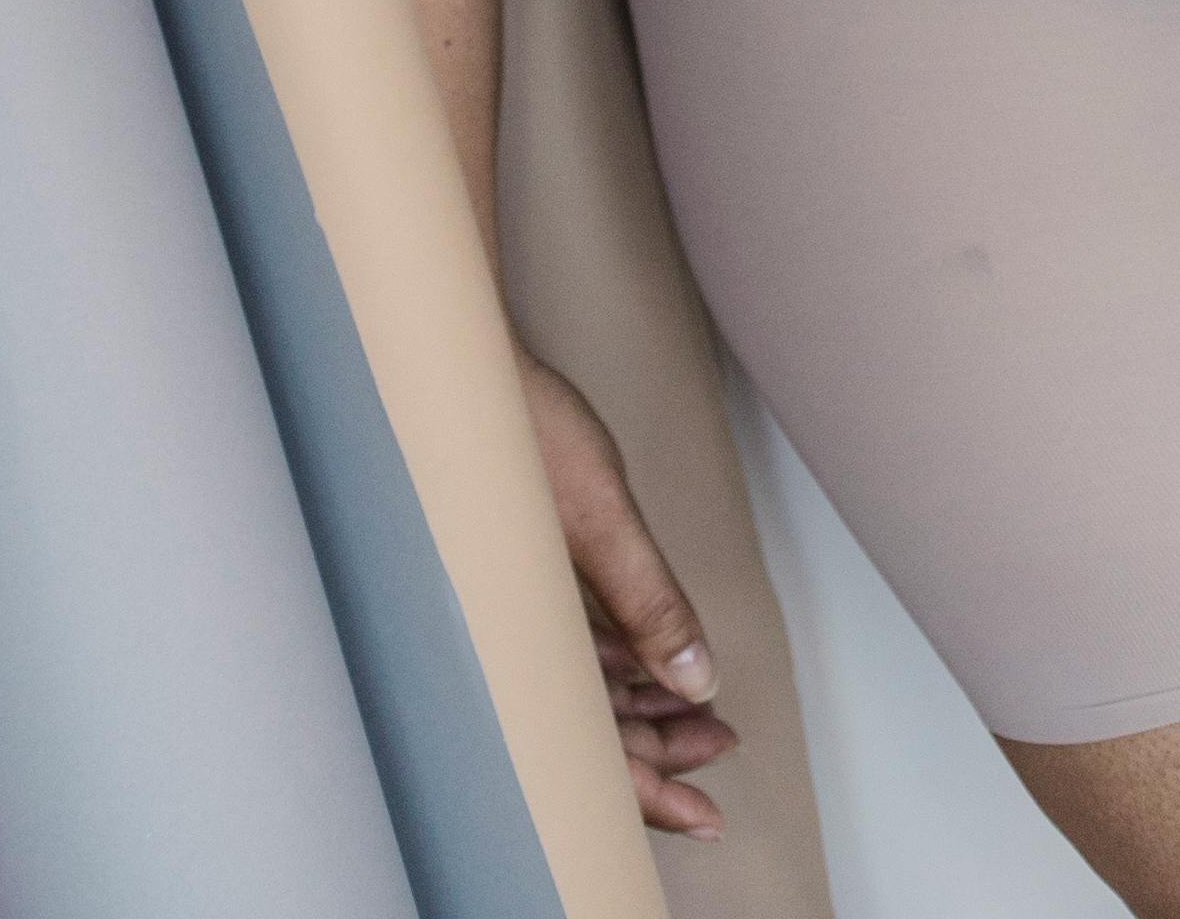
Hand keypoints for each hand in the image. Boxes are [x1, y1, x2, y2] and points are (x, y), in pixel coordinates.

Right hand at [519, 351, 738, 832]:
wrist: (459, 365)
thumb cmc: (515, 427)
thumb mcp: (600, 514)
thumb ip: (650, 600)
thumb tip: (695, 676)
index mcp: (523, 639)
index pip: (595, 754)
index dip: (654, 795)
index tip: (707, 814)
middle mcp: (515, 637)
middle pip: (593, 730)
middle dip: (660, 749)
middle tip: (719, 745)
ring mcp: (517, 611)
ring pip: (586, 690)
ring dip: (645, 704)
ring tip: (701, 710)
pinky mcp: (522, 581)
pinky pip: (574, 646)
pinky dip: (620, 661)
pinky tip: (654, 661)